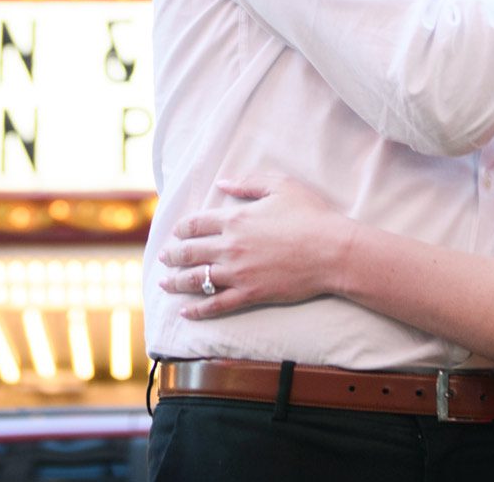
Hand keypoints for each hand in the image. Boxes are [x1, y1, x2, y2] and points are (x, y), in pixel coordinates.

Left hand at [156, 174, 352, 317]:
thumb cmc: (310, 215)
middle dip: (172, 255)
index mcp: (235, 219)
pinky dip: (198, 309)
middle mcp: (230, 247)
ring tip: (165, 283)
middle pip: (190, 252)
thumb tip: (222, 183)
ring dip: (176, 281)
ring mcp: (238, 273)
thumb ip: (247, 183)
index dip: (182, 228)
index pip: (196, 224)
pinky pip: (216, 304)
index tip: (176, 232)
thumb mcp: (280, 186)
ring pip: (197, 279)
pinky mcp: (250, 294)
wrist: (332, 250)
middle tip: (162, 257)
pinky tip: (186, 311)